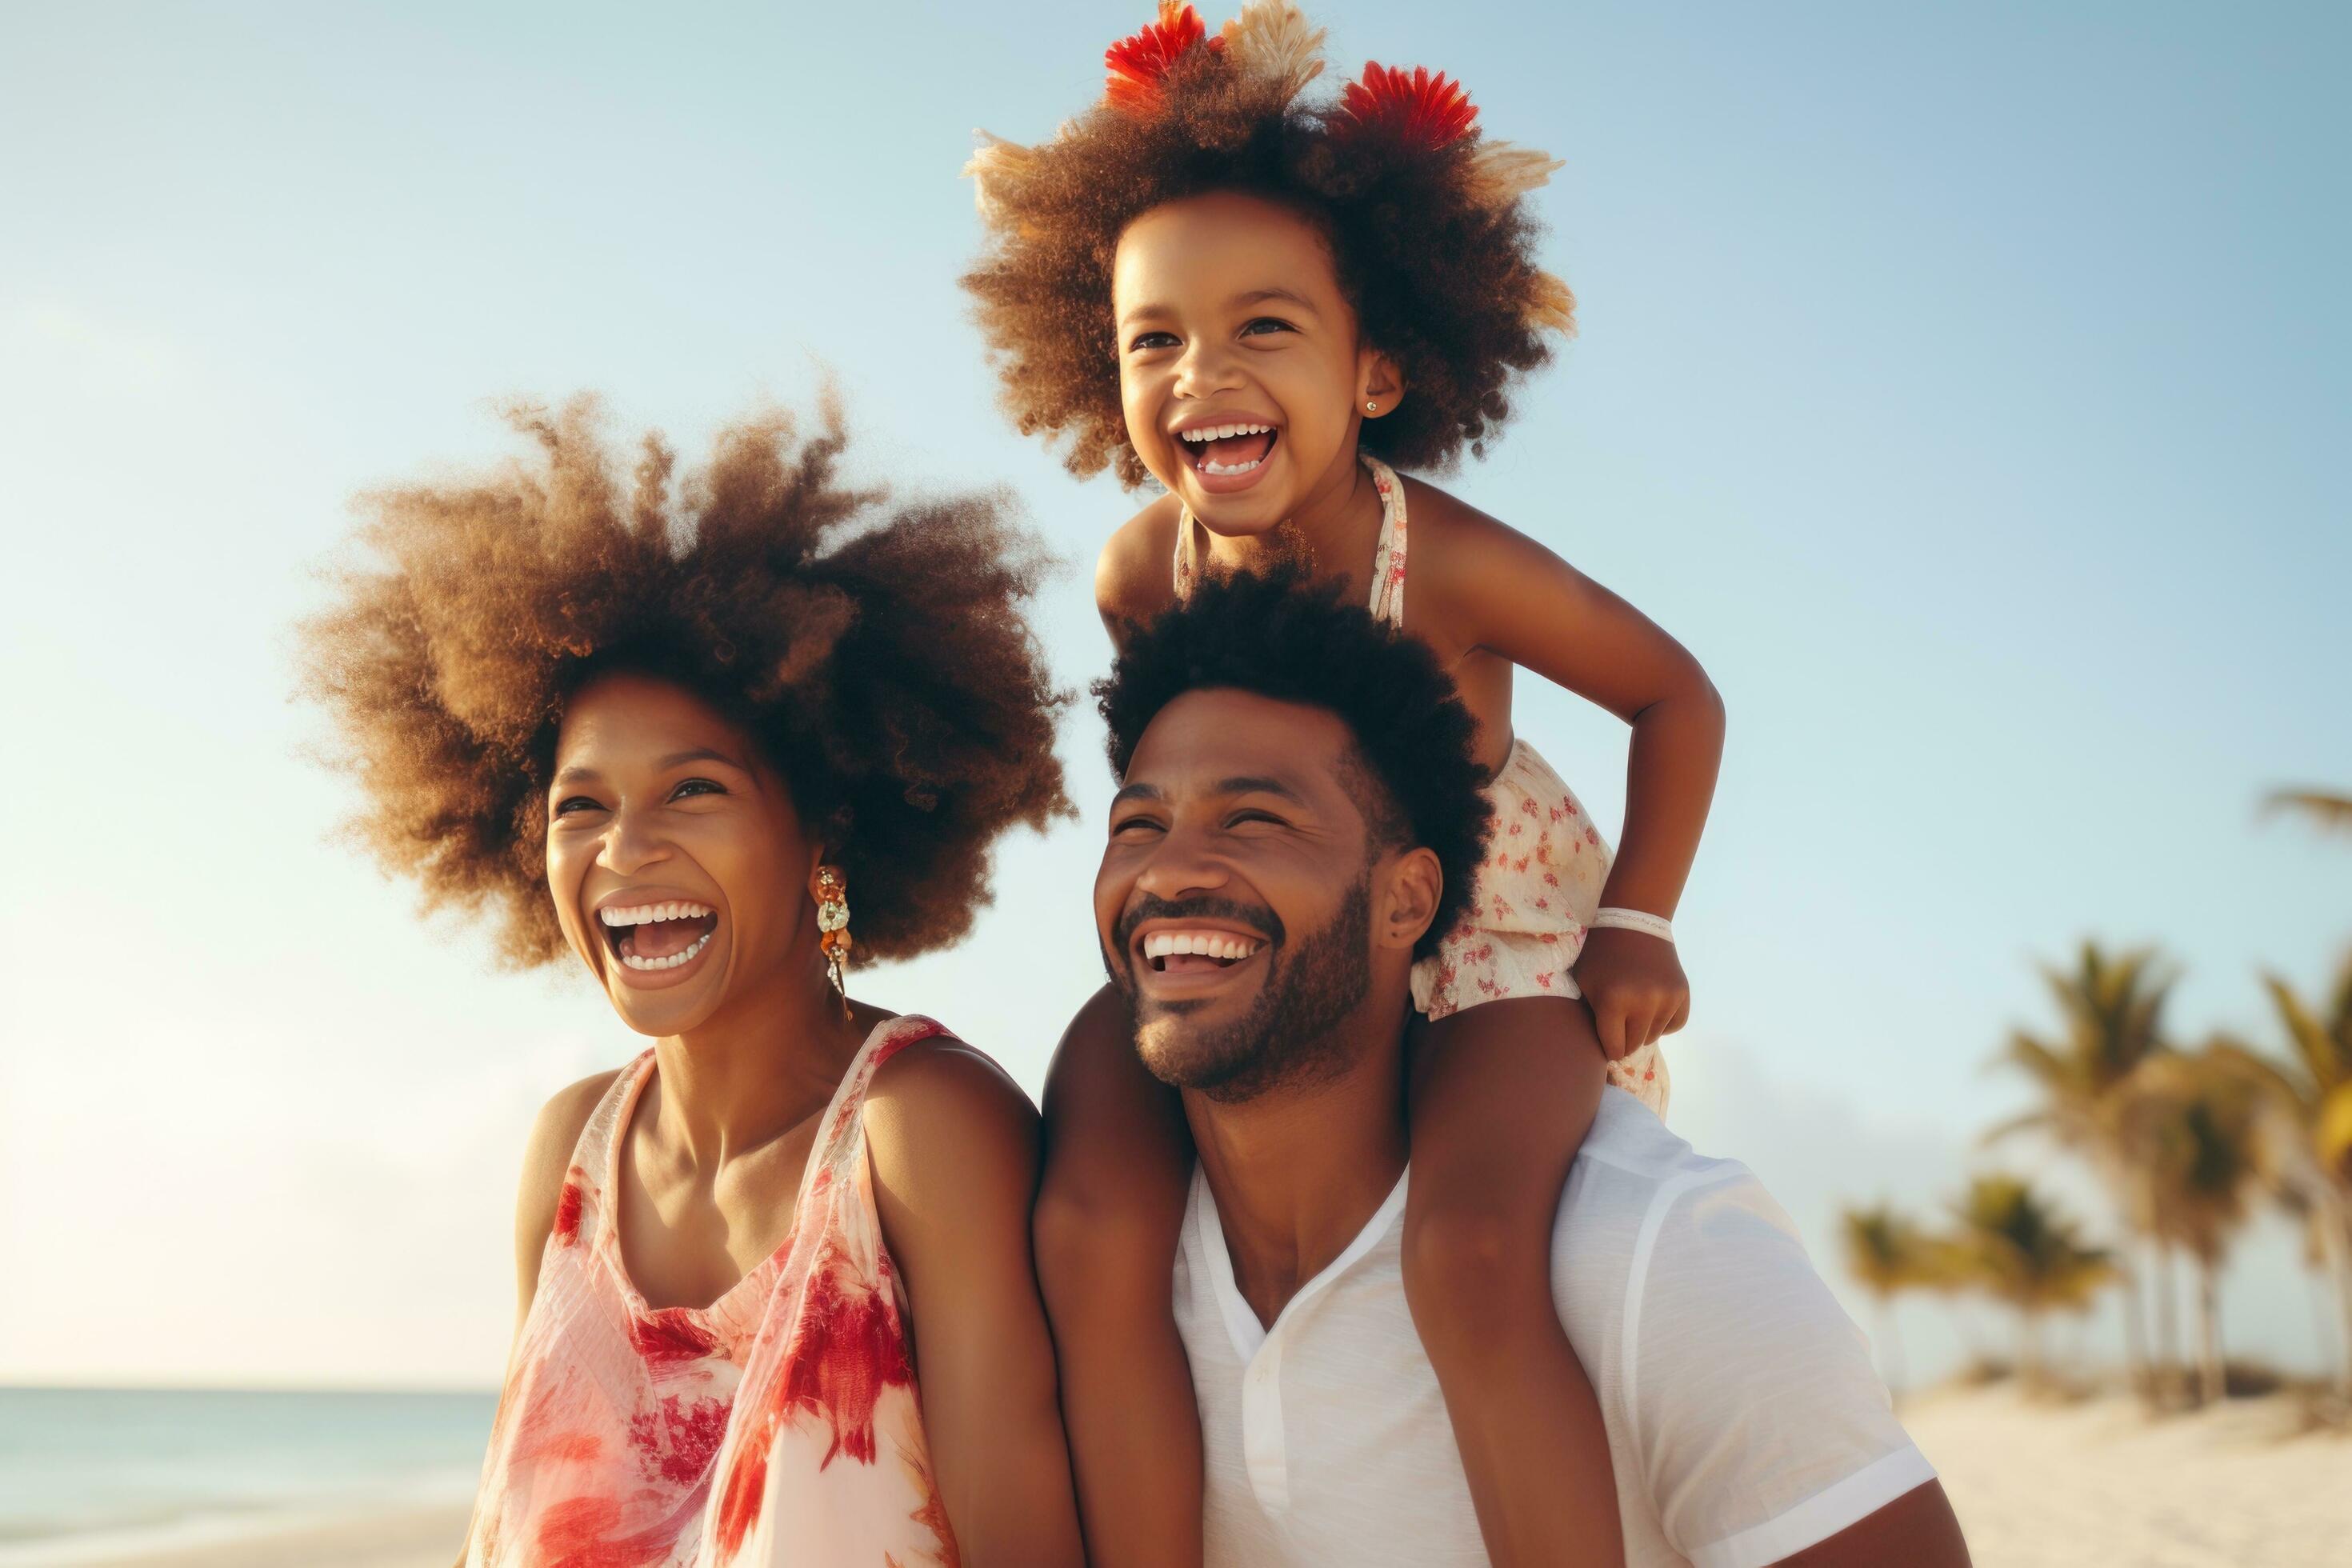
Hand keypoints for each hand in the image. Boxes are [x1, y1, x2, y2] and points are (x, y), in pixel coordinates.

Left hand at [1572, 925, 1689, 1059]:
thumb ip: (1591, 1017)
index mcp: (1613, 1002)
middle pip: (1634, 1045)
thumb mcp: (1584, 984)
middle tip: (1618, 1023)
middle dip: (1624, 1039)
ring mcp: (1666, 998)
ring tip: (1633, 1010)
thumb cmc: (1600, 954)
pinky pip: (1674, 1025)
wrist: (1633, 921)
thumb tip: (1601, 1049)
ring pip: (1653, 1037)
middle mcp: (1644, 1003)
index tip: (1606, 1038)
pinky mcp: (1682, 993)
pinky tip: (1652, 1008)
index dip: (1608, 1047)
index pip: (1614, 1048)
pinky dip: (1663, 1022)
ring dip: (1643, 1030)